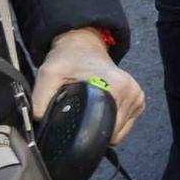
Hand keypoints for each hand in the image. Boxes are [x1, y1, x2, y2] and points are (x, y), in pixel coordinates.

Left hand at [31, 28, 144, 145]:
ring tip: (90, 109)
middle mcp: (131, 91)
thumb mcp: (49, 74)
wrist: (83, 47)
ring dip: (104, 127)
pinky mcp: (138, 100)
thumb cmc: (68, 60)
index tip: (75, 124)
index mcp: (116, 85)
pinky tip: (101, 109)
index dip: (88, 133)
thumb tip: (40, 121)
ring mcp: (137, 95)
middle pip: (114, 132)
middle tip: (80, 112)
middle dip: (94, 130)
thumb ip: (40, 98)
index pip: (106, 127)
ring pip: (120, 131)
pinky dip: (112, 123)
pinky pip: (125, 125)